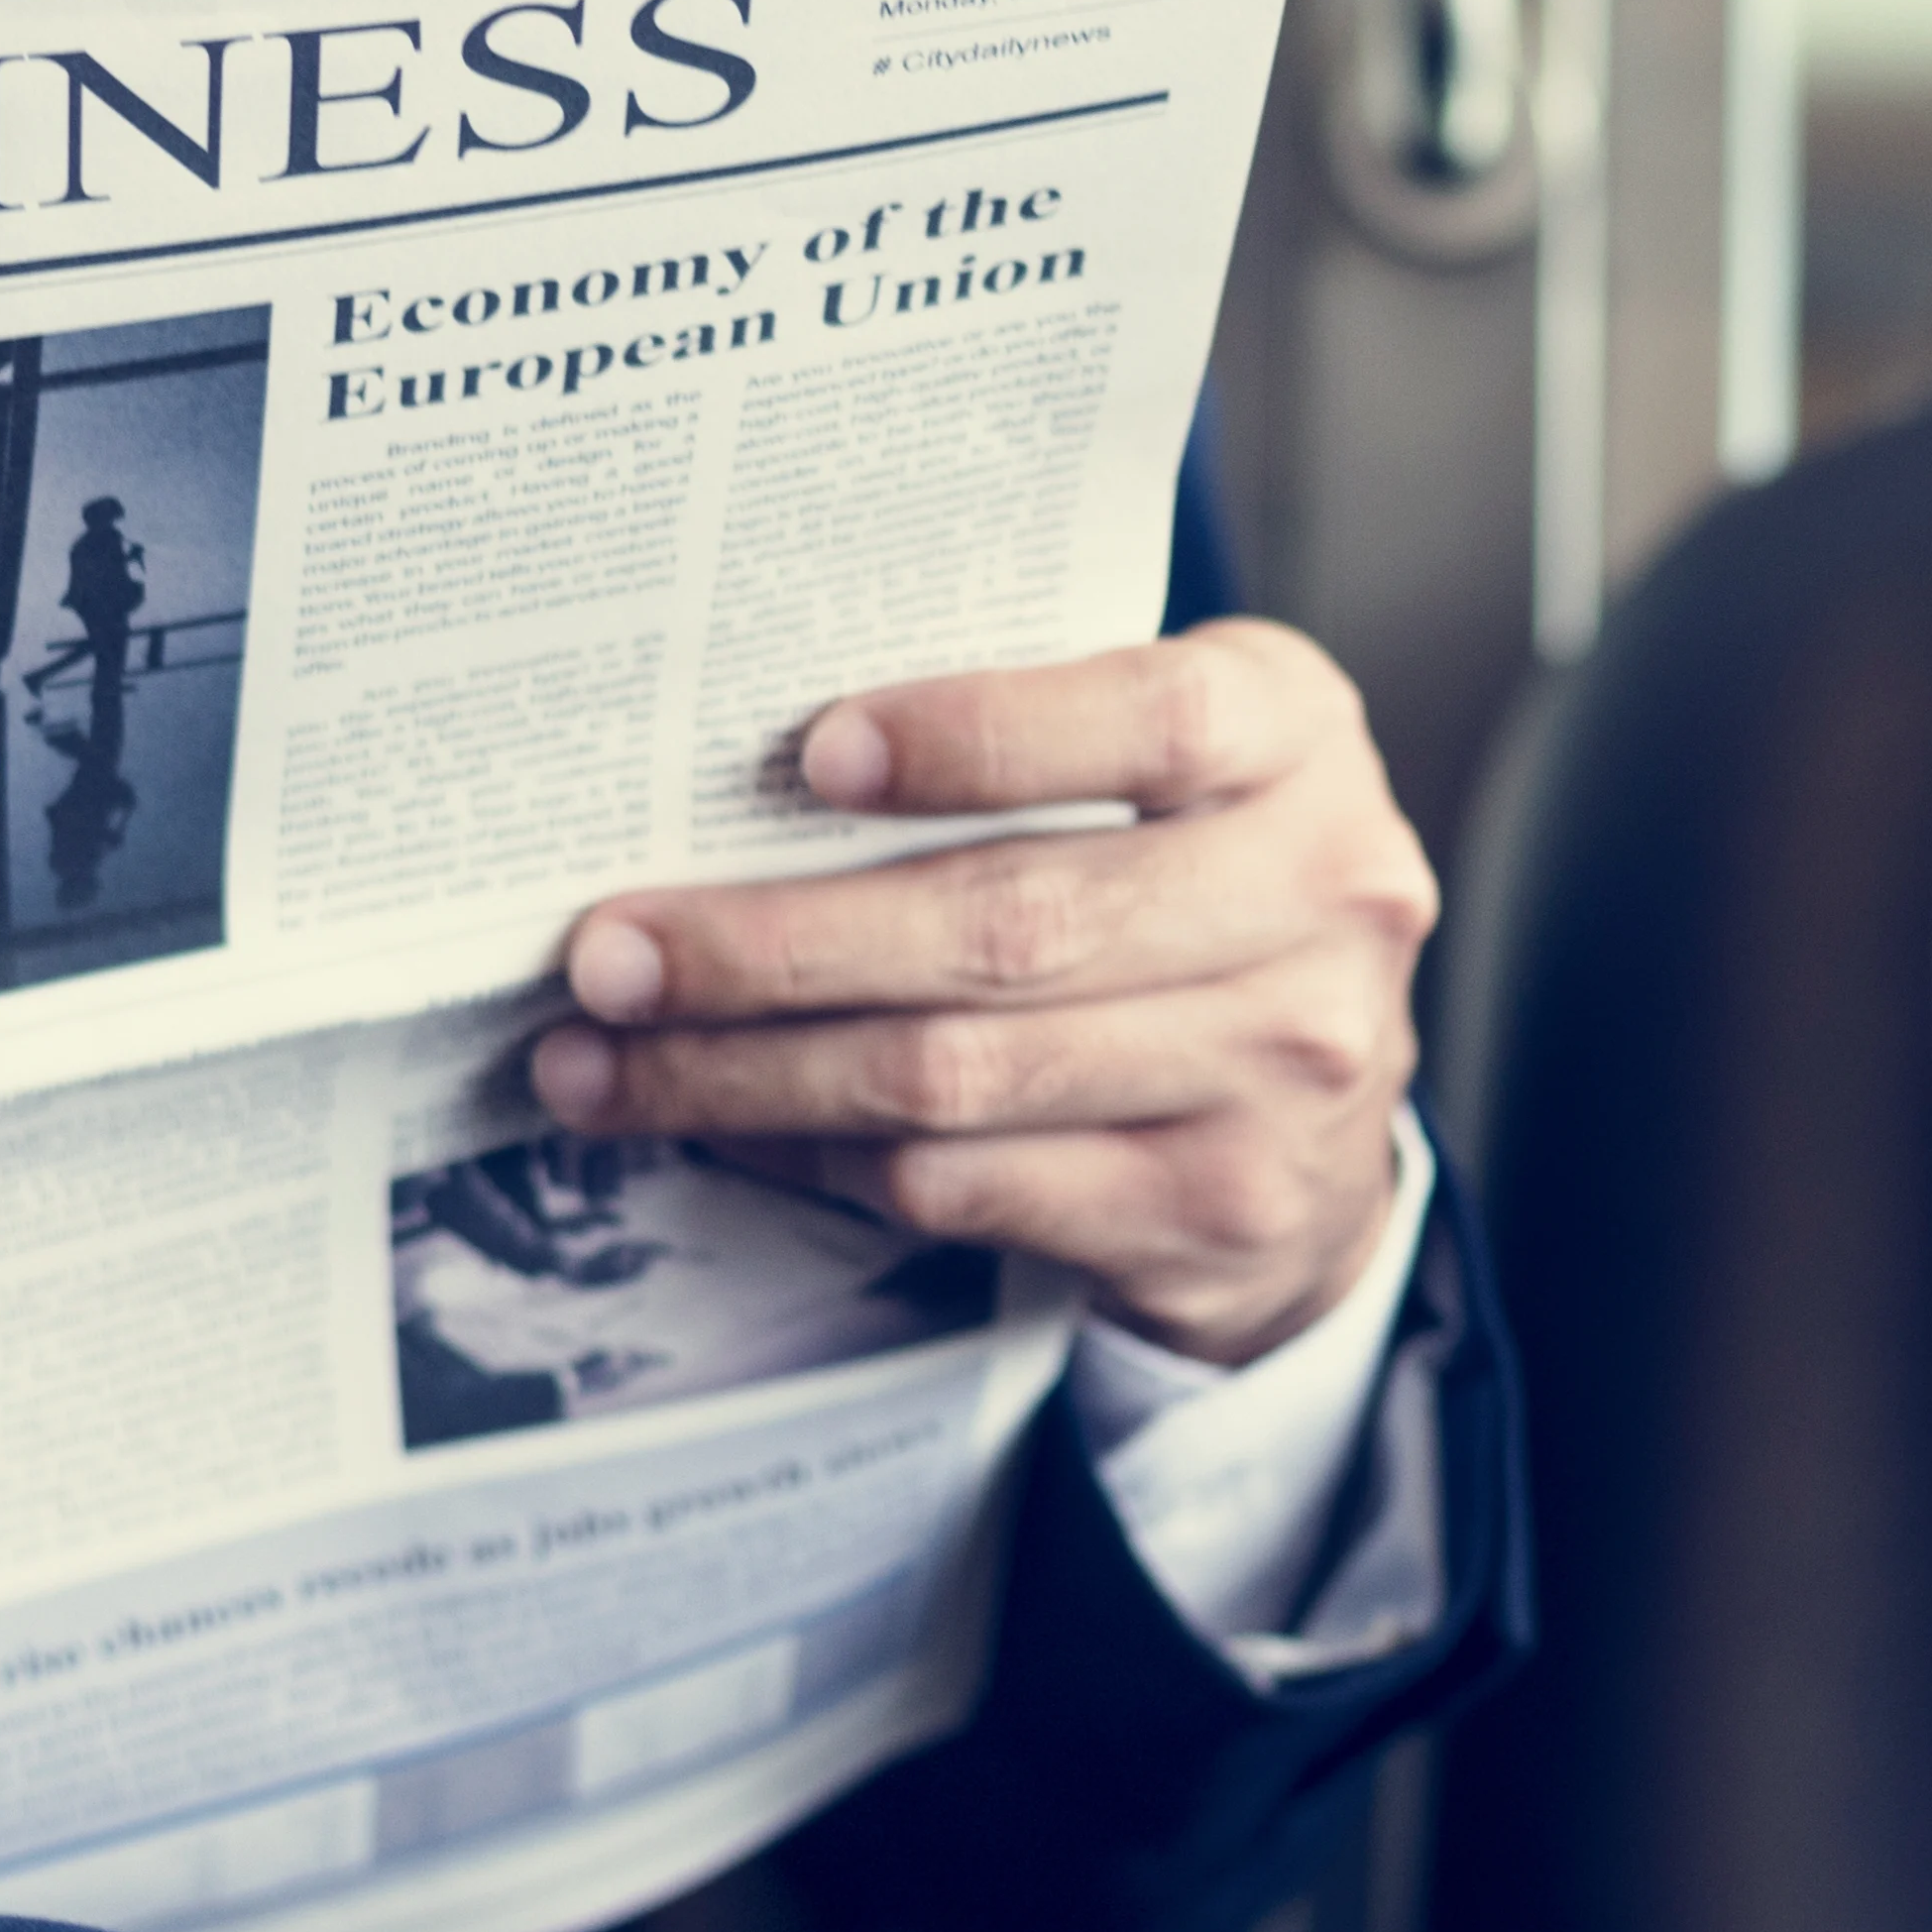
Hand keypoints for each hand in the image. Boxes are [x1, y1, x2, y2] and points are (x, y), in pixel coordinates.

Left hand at [520, 622, 1436, 1360]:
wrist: (1329, 1139)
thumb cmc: (1201, 895)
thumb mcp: (1175, 776)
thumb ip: (1036, 744)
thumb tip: (742, 780)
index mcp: (1297, 747)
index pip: (1151, 722)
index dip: (981, 738)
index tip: (817, 753)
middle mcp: (1320, 903)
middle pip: (1012, 926)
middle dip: (776, 945)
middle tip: (608, 951)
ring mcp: (1279, 1073)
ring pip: (960, 1075)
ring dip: (749, 1073)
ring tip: (602, 1059)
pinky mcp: (1209, 1209)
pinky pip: (964, 1184)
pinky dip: (816, 1155)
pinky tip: (728, 1126)